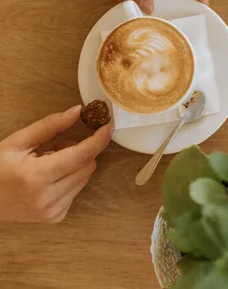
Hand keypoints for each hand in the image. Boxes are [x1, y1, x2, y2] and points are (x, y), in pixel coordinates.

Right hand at [0, 106, 112, 223]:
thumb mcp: (17, 142)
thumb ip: (50, 126)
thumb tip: (78, 111)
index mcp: (35, 176)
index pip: (81, 155)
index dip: (99, 139)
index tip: (109, 125)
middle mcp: (47, 198)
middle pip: (87, 165)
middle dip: (80, 150)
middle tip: (57, 146)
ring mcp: (52, 211)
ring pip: (85, 177)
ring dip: (75, 165)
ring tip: (48, 164)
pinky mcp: (56, 217)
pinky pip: (77, 190)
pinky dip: (69, 179)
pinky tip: (48, 180)